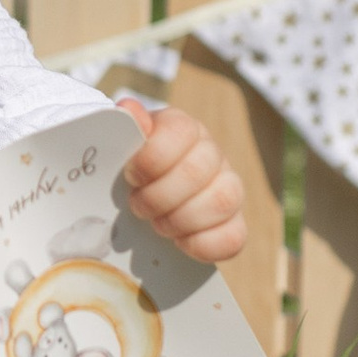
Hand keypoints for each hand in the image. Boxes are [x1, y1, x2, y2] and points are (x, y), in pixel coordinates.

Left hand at [116, 95, 245, 263]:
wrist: (148, 198)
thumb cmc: (133, 170)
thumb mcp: (123, 147)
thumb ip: (124, 128)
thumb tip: (129, 111)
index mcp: (183, 129)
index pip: (180, 131)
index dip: (151, 158)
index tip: (130, 175)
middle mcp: (212, 155)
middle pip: (197, 171)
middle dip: (159, 196)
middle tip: (138, 207)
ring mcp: (228, 189)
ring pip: (222, 202)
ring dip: (180, 220)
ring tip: (158, 225)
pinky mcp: (234, 224)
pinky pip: (234, 237)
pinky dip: (202, 245)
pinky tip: (180, 242)